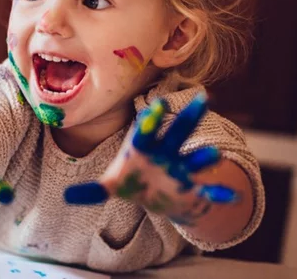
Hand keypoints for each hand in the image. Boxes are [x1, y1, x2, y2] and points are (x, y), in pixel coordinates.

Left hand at [63, 94, 235, 224]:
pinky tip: (232, 196)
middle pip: (178, 132)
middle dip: (189, 118)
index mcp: (144, 146)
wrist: (158, 195)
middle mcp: (166, 152)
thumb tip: (65, 197)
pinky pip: (207, 190)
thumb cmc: (134, 180)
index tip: (158, 105)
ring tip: (214, 154)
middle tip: (204, 99)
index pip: (147, 129)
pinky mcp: (193, 187)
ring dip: (204, 157)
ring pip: (195, 159)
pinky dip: (219, 193)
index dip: (152, 119)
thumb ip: (93, 190)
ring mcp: (182, 168)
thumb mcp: (112, 185)